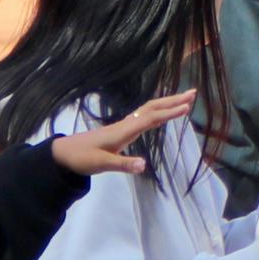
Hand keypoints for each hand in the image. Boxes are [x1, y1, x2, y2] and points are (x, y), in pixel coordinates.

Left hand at [52, 89, 197, 179]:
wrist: (65, 153)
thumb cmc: (82, 158)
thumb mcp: (101, 164)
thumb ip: (123, 164)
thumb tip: (144, 166)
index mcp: (123, 130)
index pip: (151, 118)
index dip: (169, 113)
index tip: (187, 107)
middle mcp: (126, 124)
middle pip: (153, 108)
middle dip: (173, 100)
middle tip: (193, 93)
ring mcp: (124, 125)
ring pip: (150, 109)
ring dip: (168, 103)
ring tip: (185, 99)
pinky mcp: (123, 129)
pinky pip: (145, 116)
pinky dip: (159, 111)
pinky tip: (165, 113)